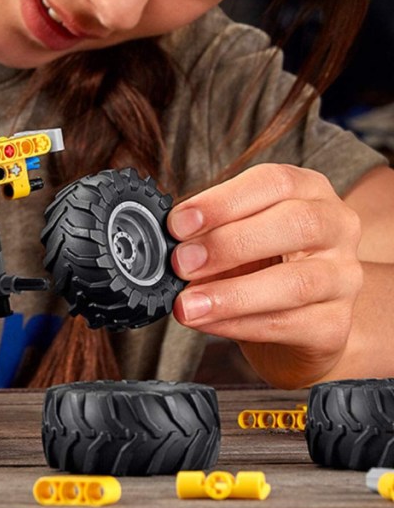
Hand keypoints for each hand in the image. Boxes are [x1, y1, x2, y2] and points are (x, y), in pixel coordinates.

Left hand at [168, 163, 362, 387]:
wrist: (299, 321)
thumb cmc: (261, 264)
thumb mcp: (236, 236)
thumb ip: (208, 233)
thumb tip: (164, 245)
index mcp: (308, 191)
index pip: (274, 182)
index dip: (222, 202)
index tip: (177, 224)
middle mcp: (336, 228)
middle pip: (296, 224)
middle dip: (229, 243)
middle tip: (180, 263)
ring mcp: (343, 278)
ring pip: (295, 283)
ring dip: (230, 294)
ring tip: (186, 304)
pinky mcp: (335, 325)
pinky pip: (288, 324)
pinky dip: (239, 324)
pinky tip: (207, 322)